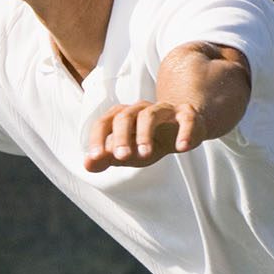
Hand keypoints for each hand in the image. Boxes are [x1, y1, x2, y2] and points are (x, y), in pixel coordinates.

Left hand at [84, 101, 209, 171]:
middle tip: (121, 157)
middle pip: (125, 116)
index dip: (97, 139)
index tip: (95, 156)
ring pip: (150, 115)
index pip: (103, 123)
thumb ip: (107, 158)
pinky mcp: (186, 114)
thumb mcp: (128, 153)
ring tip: (145, 155)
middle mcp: (140, 109)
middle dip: (121, 136)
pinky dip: (184, 132)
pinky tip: (181, 148)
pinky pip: (185, 119)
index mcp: (121, 116)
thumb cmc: (149, 142)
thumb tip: (87, 164)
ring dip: (145, 135)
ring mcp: (163, 109)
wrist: (183, 130)